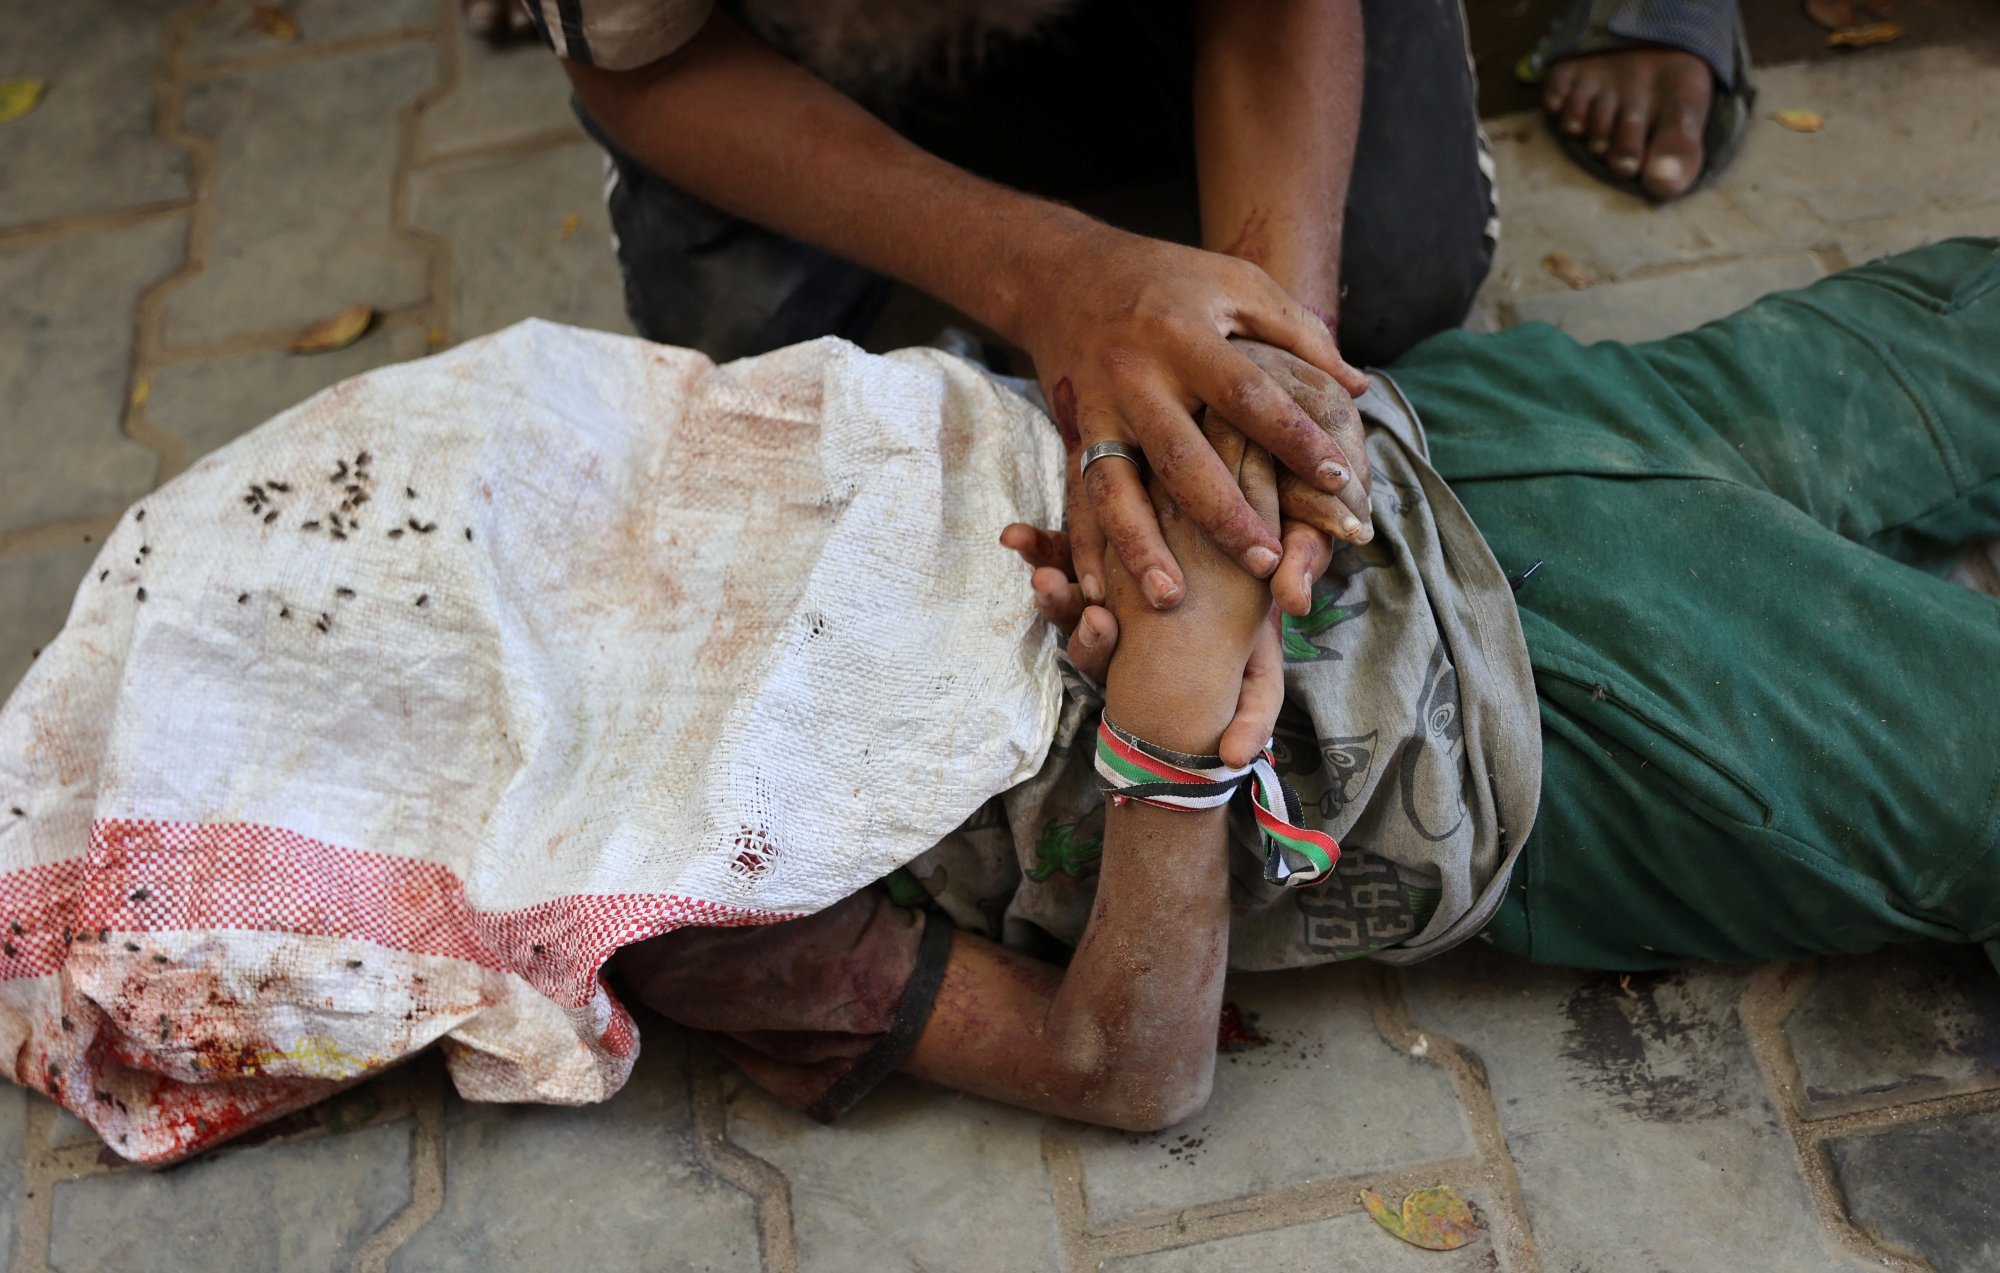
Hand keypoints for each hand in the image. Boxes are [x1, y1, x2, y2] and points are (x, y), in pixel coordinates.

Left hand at [1002, 523, 1282, 768]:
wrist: (1264, 563)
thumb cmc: (1256, 627)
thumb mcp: (1262, 670)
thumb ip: (1253, 714)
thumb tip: (1234, 758)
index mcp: (1139, 656)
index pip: (1102, 660)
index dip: (1092, 646)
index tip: (1100, 623)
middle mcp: (1115, 621)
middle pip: (1072, 616)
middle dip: (1056, 602)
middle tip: (1048, 584)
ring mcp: (1103, 578)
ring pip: (1061, 579)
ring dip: (1039, 566)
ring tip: (1020, 547)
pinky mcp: (1100, 542)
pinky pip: (1059, 546)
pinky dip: (1036, 542)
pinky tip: (1013, 536)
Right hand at [1014, 221, 1367, 612]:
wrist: (1063, 275)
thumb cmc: (1169, 281)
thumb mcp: (1236, 284)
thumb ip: (1298, 333)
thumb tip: (1357, 388)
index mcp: (1184, 336)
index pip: (1247, 395)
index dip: (1293, 437)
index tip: (1337, 478)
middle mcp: (1136, 378)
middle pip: (1181, 457)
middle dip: (1223, 515)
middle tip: (1268, 561)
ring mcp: (1097, 411)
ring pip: (1116, 489)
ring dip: (1141, 546)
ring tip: (1172, 597)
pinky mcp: (1072, 435)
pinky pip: (1075, 499)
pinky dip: (1081, 547)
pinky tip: (1093, 591)